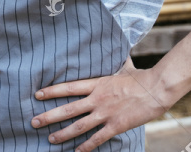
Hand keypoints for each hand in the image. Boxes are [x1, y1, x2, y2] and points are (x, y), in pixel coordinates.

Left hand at [30, 57, 170, 151]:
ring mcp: (106, 114)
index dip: (51, 91)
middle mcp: (97, 99)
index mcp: (97, 83)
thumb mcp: (123, 66)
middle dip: (49, 116)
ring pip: (79, 126)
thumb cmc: (141, 77)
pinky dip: (86, 146)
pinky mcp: (116, 126)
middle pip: (68, 109)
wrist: (157, 89)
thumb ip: (113, 61)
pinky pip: (97, 138)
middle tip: (33, 122)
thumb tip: (114, 47)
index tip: (37, 95)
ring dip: (63, 134)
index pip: (68, 88)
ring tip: (50, 139)